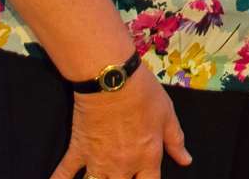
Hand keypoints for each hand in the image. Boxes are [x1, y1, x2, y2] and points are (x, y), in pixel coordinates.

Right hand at [49, 64, 190, 178]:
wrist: (112, 80)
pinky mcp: (77, 152)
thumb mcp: (167, 115)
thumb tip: (186, 161)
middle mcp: (122, 165)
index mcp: (147, 157)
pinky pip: (62, 175)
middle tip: (120, 175)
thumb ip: (175, 141)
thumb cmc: (144, 95)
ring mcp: (97, 161)